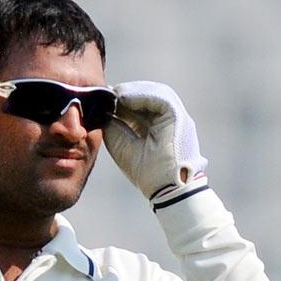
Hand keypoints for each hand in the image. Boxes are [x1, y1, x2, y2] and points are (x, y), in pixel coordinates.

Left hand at [103, 81, 206, 199]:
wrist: (168, 188)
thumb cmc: (148, 174)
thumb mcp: (123, 146)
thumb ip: (114, 127)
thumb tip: (102, 111)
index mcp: (157, 128)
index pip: (138, 108)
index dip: (121, 103)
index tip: (101, 101)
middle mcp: (167, 120)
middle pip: (145, 98)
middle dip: (125, 94)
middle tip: (104, 93)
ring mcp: (175, 116)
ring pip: (152, 93)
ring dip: (131, 92)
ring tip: (113, 94)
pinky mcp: (178, 115)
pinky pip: (159, 97)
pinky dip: (140, 95)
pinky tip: (123, 97)